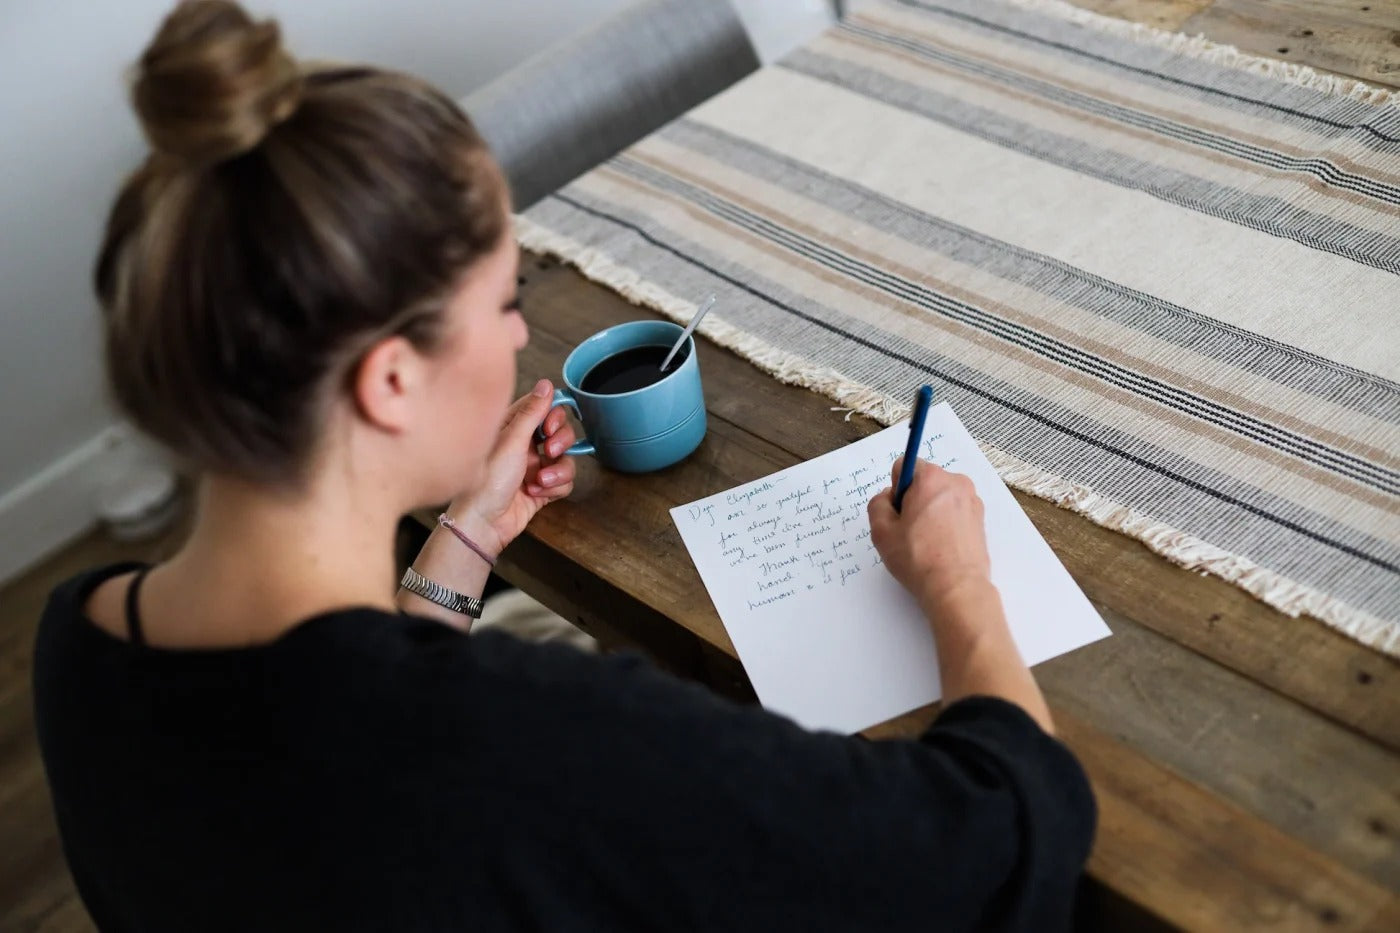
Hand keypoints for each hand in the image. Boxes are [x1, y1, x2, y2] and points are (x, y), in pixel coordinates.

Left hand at [446, 379, 576, 555]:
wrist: (483, 523)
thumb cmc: (487, 481)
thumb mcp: (511, 441)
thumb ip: (532, 411)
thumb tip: (546, 383)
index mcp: (512, 428)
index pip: (544, 409)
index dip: (553, 416)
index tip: (550, 426)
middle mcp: (524, 445)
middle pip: (559, 432)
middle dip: (560, 443)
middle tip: (549, 452)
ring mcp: (534, 467)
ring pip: (565, 459)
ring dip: (558, 471)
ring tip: (541, 481)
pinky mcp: (542, 488)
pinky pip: (564, 481)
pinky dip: (555, 488)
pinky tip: (537, 493)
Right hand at [868, 458, 991, 611]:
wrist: (956, 587)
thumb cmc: (920, 559)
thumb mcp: (881, 531)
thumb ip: (877, 504)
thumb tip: (888, 498)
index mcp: (931, 478)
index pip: (904, 465)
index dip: (895, 490)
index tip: (898, 513)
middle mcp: (956, 483)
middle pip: (924, 482)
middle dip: (913, 500)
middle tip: (908, 531)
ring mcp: (972, 501)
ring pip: (940, 498)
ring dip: (930, 512)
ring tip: (925, 542)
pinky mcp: (980, 519)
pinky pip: (955, 512)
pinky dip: (945, 523)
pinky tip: (940, 546)